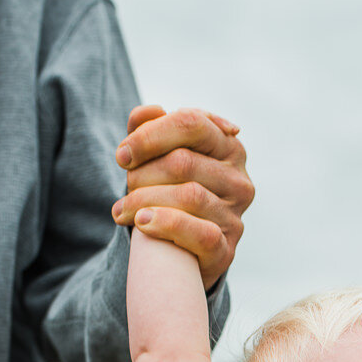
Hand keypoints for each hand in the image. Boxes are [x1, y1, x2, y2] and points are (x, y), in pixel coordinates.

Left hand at [112, 105, 254, 290]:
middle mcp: (239, 181)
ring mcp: (236, 216)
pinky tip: (142, 223)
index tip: (122, 156)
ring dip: (144, 201)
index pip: (191, 123)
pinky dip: (165, 224)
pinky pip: (200, 233)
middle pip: (183, 161)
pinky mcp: (227, 250)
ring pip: (189, 195)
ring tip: (124, 210)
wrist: (179, 249)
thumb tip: (151, 110)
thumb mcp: (158, 156)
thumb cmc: (168, 193)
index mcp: (228, 147)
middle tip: (126, 187)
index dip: (150, 135)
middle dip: (142, 174)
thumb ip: (150, 128)